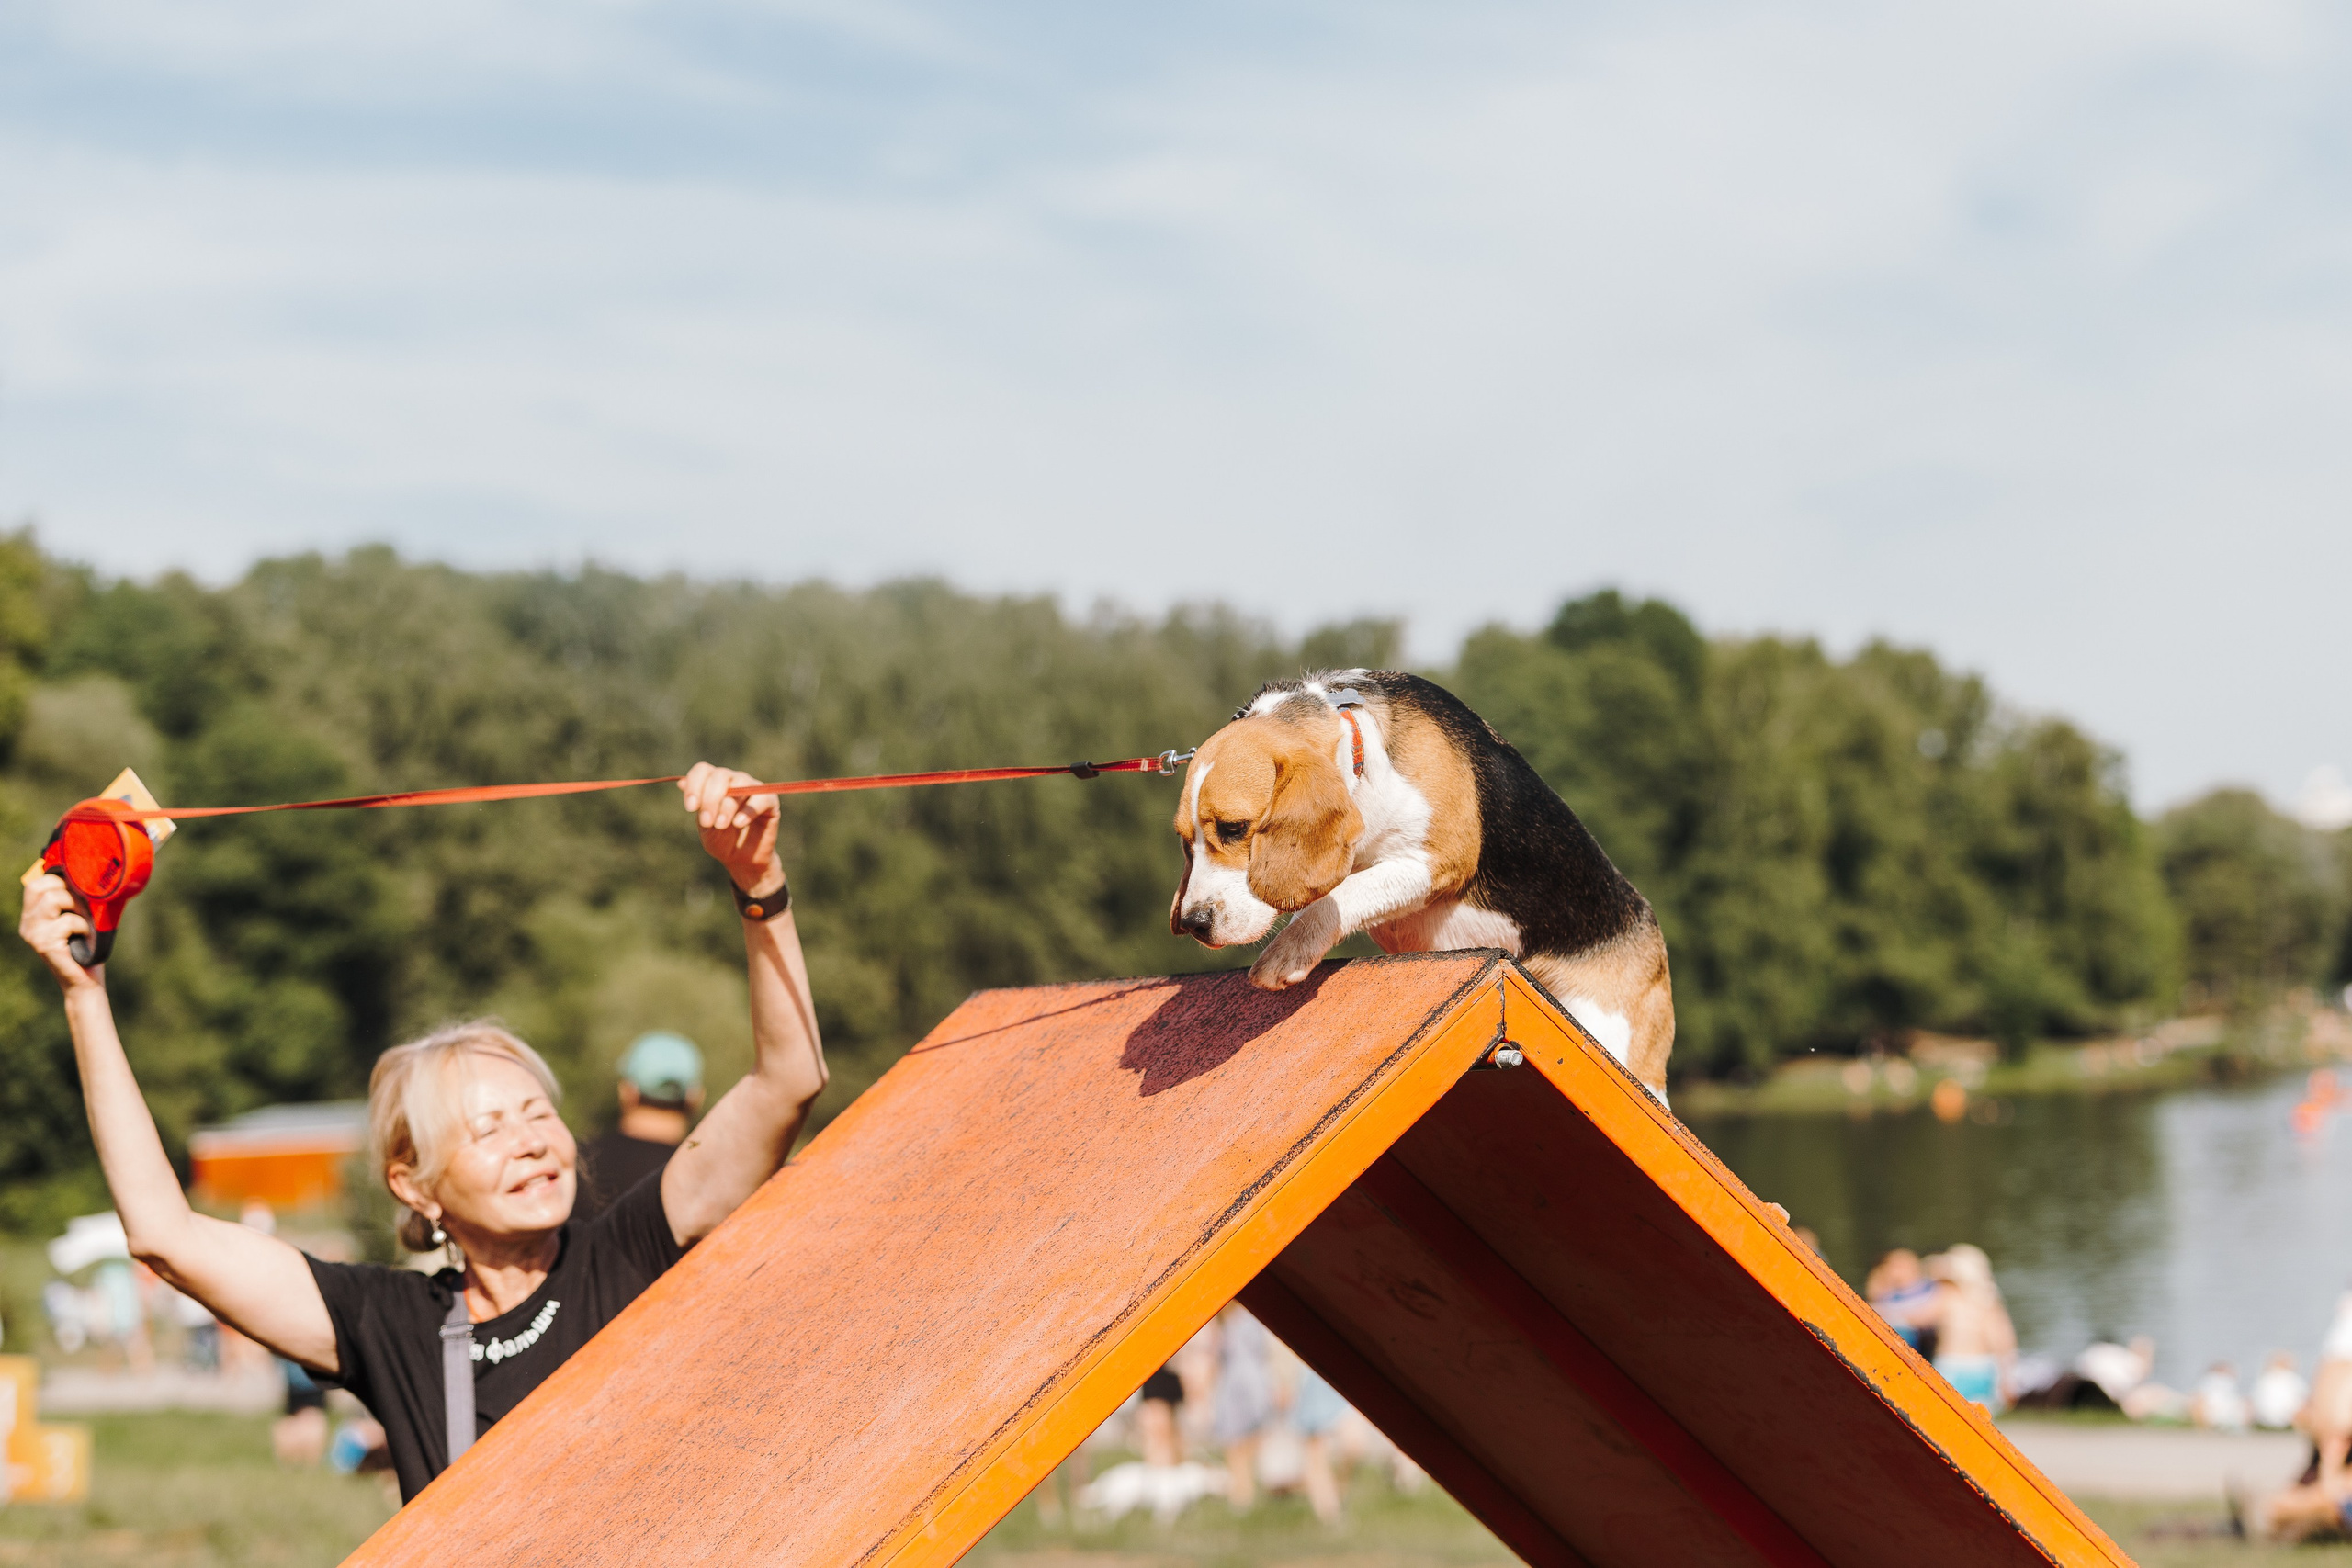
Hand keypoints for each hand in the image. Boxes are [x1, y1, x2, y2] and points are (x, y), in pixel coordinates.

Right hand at [19, 872, 103, 992]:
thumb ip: (75, 898)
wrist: (86, 981)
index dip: (58, 879)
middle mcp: (28, 923)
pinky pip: (67, 921)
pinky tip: (85, 936)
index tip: (78, 888)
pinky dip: (83, 925)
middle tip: (83, 905)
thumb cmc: (87, 946)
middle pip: (37, 887)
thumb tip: (89, 873)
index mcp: (33, 914)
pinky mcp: (44, 944)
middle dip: (66, 889)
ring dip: (77, 906)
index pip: (35, 883)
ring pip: (52, 900)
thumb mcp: (80, 916)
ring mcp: (33, 934)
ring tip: (86, 920)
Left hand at [680, 764, 783, 897]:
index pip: (703, 770)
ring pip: (739, 784)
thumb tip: (681, 782)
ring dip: (727, 805)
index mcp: (713, 783)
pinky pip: (761, 798)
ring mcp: (752, 788)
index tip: (690, 808)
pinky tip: (738, 823)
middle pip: (720, 775)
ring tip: (721, 825)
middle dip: (710, 799)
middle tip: (707, 822)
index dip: (695, 785)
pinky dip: (748, 810)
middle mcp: (733, 780)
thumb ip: (698, 806)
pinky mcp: (769, 801)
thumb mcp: (705, 826)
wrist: (743, 860)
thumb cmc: (722, 841)